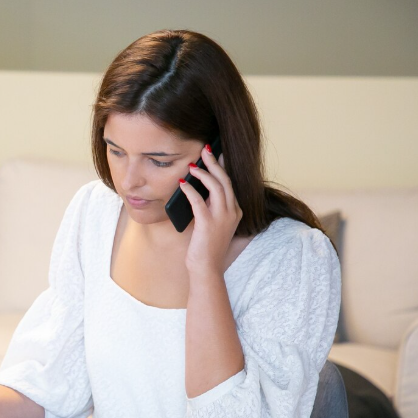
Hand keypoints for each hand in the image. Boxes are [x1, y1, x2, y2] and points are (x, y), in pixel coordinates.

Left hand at [177, 144, 242, 275]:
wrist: (206, 267)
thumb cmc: (206, 246)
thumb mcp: (211, 222)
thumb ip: (209, 206)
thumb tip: (195, 188)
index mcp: (235, 211)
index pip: (229, 183)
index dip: (222, 167)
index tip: (216, 154)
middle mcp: (232, 211)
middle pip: (225, 180)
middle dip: (214, 163)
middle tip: (205, 150)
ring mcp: (222, 217)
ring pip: (216, 186)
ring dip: (202, 173)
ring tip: (192, 166)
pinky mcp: (208, 223)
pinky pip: (199, 200)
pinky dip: (189, 190)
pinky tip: (181, 184)